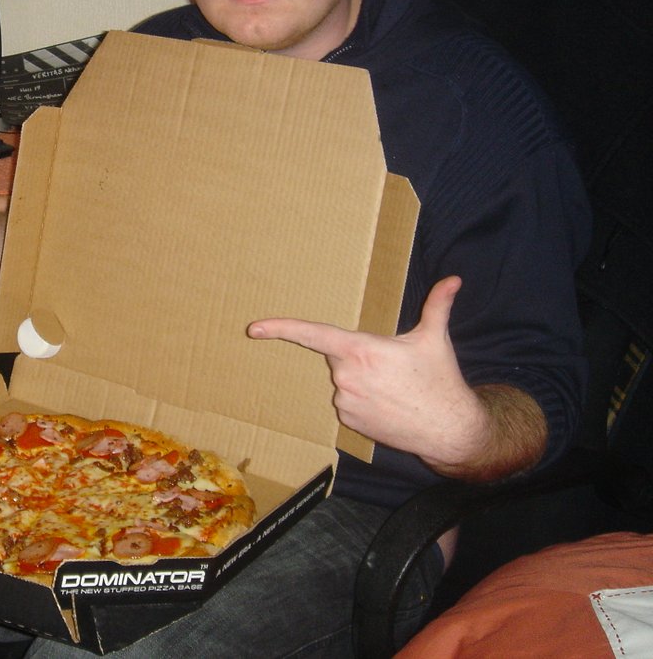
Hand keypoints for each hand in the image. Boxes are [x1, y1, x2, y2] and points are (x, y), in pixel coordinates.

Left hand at [246, 277, 490, 470]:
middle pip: (338, 356)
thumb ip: (438, 305)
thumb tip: (454, 280)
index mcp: (360, 350)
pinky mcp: (348, 421)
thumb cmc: (440, 381)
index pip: (312, 334)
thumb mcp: (435, 339)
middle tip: (391, 365)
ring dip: (361, 378)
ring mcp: (345, 401)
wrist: (450, 430)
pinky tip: (388, 403)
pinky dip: (363, 399)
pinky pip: (347, 401)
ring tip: (394, 387)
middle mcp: (345, 376)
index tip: (255, 328)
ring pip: (343, 379)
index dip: (281, 328)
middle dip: (359, 355)